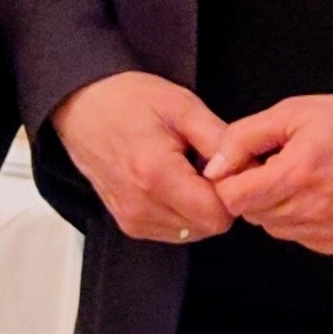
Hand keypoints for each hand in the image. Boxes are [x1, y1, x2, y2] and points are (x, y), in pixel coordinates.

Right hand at [51, 70, 232, 244]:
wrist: (83, 107)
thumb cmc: (129, 101)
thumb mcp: (183, 106)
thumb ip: (220, 141)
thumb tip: (249, 168)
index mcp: (156, 175)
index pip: (217, 215)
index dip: (232, 192)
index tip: (227, 167)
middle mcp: (141, 206)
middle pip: (207, 227)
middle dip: (217, 200)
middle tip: (206, 164)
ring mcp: (132, 219)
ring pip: (193, 232)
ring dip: (199, 207)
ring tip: (186, 170)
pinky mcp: (128, 225)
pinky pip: (174, 231)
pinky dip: (182, 212)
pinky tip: (173, 183)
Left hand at [204, 92, 332, 253]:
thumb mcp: (293, 112)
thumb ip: (244, 137)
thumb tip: (214, 167)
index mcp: (296, 174)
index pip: (233, 198)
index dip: (234, 179)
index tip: (251, 163)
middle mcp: (312, 210)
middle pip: (252, 215)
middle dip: (256, 191)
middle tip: (281, 166)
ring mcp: (330, 232)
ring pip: (276, 229)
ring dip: (279, 207)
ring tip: (305, 179)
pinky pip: (303, 238)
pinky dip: (304, 220)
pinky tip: (324, 195)